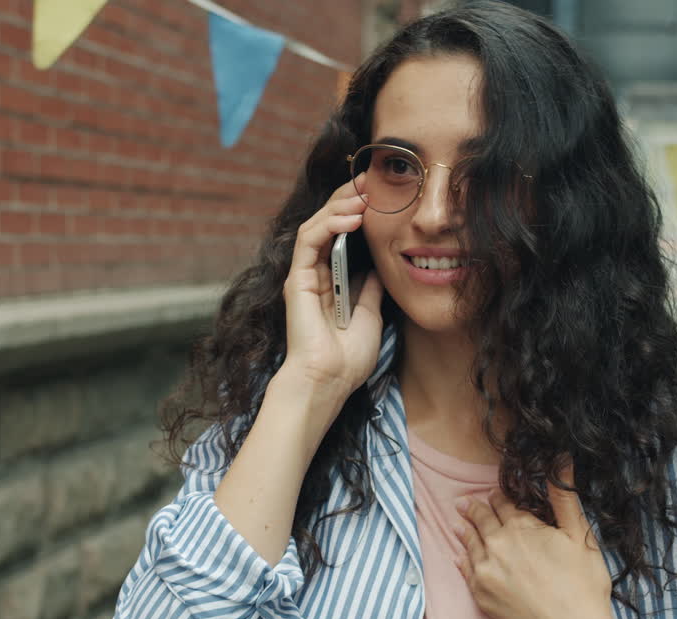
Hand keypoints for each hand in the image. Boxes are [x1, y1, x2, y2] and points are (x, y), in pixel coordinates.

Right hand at [280, 172, 384, 399]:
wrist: (330, 380)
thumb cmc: (348, 358)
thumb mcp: (370, 315)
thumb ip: (371, 289)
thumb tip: (379, 268)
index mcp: (330, 281)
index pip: (340, 235)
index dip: (357, 211)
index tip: (379, 194)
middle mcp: (314, 274)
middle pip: (328, 223)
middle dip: (348, 198)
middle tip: (371, 180)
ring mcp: (303, 275)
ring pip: (317, 225)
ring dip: (340, 205)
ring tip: (364, 193)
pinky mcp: (297, 279)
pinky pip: (309, 240)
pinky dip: (329, 224)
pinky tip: (352, 216)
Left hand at [452, 473, 617, 618]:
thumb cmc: (582, 586)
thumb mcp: (580, 536)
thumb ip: (564, 498)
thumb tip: (562, 459)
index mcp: (521, 527)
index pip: (504, 504)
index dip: (500, 497)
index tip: (495, 494)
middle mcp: (497, 544)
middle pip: (482, 520)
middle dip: (476, 509)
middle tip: (465, 502)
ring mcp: (485, 570)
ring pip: (470, 542)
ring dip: (465, 529)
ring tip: (459, 522)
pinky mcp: (480, 594)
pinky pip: (465, 570)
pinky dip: (462, 559)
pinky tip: (459, 556)